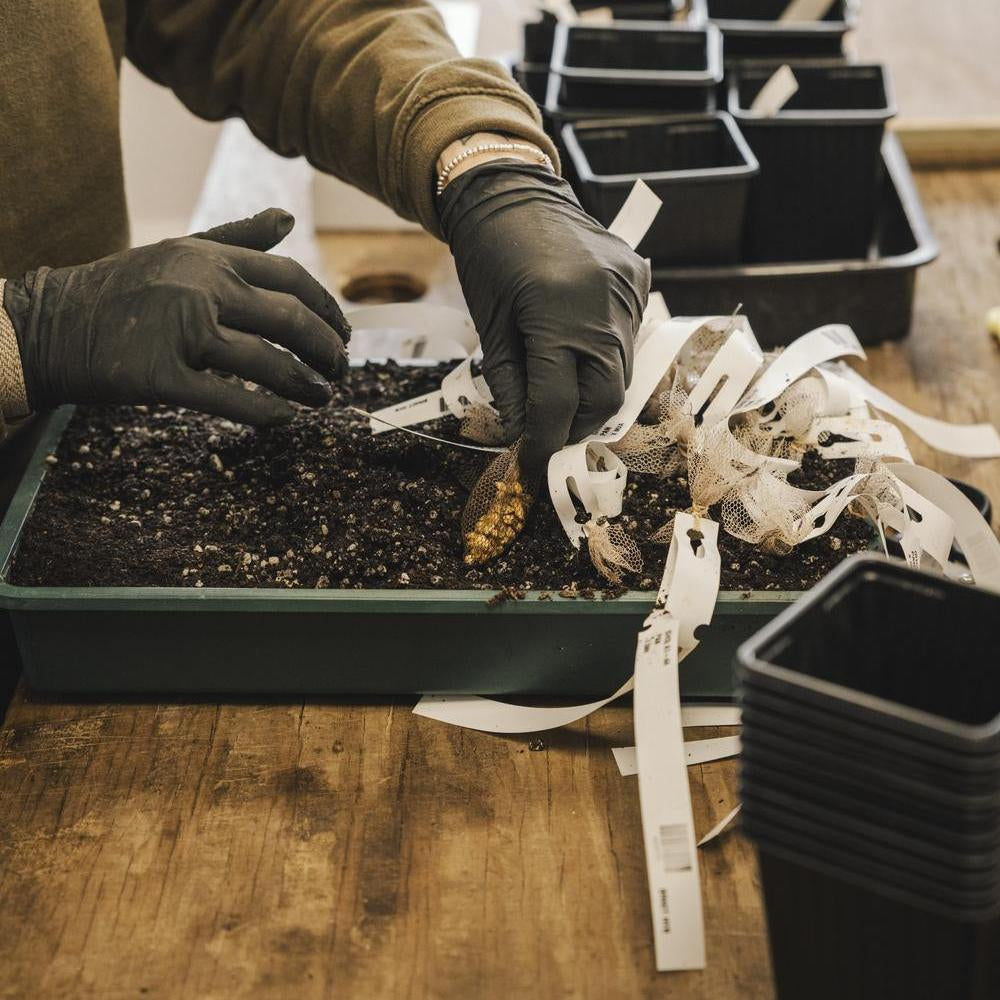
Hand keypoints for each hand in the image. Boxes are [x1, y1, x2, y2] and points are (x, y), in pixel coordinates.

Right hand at [3, 209, 349, 425]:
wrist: (53, 324)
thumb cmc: (123, 291)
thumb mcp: (179, 252)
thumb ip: (237, 238)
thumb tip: (287, 220)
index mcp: (208, 258)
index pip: (291, 278)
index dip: (328, 309)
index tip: (343, 333)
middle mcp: (200, 288)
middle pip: (289, 319)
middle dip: (326, 349)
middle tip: (340, 370)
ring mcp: (180, 332)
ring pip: (266, 362)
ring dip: (306, 385)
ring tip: (323, 397)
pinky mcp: (161, 376)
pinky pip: (228, 399)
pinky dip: (265, 413)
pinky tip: (285, 419)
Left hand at [438, 162, 649, 475]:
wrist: (512, 192)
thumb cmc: (489, 258)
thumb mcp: (491, 328)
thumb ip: (511, 386)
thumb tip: (526, 432)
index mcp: (556, 316)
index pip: (559, 404)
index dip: (544, 442)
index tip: (533, 464)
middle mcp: (604, 307)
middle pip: (606, 397)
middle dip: (576, 424)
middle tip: (549, 430)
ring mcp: (628, 293)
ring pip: (622, 371)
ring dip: (592, 393)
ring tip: (561, 392)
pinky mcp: (638, 281)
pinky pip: (628, 338)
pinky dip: (603, 357)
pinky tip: (577, 350)